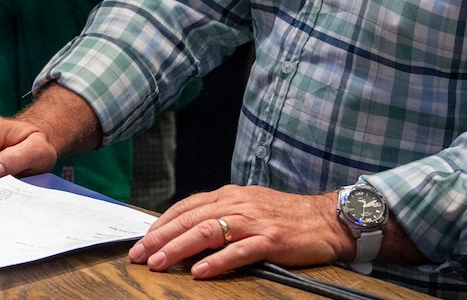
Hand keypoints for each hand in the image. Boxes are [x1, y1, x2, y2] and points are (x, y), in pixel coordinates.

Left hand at [128, 186, 351, 279]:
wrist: (327, 219)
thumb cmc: (286, 215)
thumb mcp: (249, 206)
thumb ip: (221, 215)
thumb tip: (188, 230)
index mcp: (229, 195)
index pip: (186, 207)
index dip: (161, 223)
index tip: (142, 240)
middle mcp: (237, 204)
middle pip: (190, 219)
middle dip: (160, 238)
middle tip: (139, 255)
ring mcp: (254, 221)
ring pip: (208, 232)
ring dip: (179, 248)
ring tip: (159, 263)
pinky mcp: (271, 240)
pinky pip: (239, 251)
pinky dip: (217, 261)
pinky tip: (200, 271)